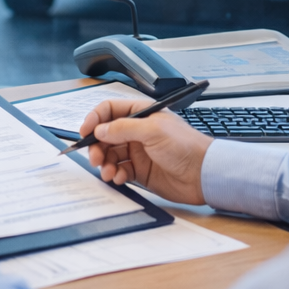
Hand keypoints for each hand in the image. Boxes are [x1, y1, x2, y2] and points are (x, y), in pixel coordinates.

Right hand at [81, 99, 214, 204]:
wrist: (203, 174)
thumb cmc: (185, 146)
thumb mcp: (153, 131)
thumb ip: (123, 128)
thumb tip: (100, 130)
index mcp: (141, 113)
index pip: (110, 110)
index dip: (95, 119)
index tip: (85, 132)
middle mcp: (137, 131)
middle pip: (106, 135)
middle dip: (96, 146)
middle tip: (94, 158)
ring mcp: (138, 151)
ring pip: (110, 154)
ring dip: (104, 163)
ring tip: (107, 172)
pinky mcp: (140, 170)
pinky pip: (119, 170)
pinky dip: (115, 174)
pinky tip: (118, 178)